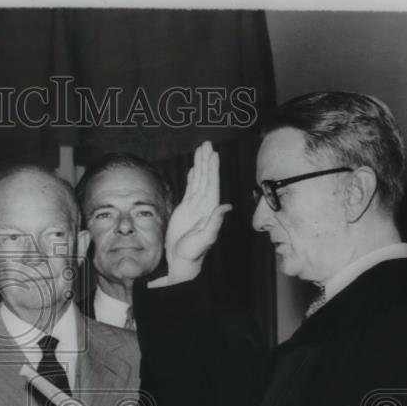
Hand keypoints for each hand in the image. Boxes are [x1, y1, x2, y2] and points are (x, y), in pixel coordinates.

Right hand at [149, 141, 231, 287]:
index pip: (211, 185)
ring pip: (198, 181)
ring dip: (199, 165)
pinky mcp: (186, 209)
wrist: (180, 262)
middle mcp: (204, 206)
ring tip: (200, 149)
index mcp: (209, 210)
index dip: (212, 169)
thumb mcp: (204, 239)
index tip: (213, 155)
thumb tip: (226, 207)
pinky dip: (192, 178)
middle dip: (206, 161)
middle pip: (205, 178)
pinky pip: (191, 189)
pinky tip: (194, 169)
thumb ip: (214, 223)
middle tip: (206, 144)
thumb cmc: (192, 254)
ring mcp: (195, 207)